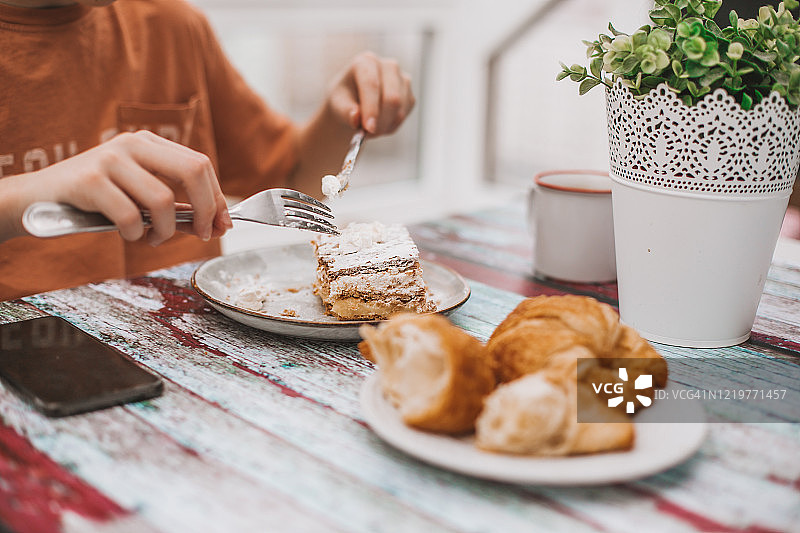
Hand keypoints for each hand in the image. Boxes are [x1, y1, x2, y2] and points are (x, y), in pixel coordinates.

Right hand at [3, 131, 231, 244]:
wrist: (37, 198)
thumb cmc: (95, 200)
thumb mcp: (140, 198)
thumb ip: (178, 208)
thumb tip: (219, 224)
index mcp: (149, 143)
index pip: (200, 164)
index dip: (217, 198)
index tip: (223, 225)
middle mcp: (132, 144)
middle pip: (193, 170)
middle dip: (207, 209)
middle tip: (204, 234)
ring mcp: (110, 159)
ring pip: (162, 199)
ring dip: (165, 230)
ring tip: (154, 238)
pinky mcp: (90, 181)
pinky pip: (130, 216)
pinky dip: (135, 234)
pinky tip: (129, 235)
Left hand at [326, 51, 414, 135]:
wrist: (354, 101)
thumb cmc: (344, 98)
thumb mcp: (338, 104)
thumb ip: (345, 111)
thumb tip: (356, 118)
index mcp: (366, 61)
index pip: (372, 84)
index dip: (371, 108)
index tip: (368, 128)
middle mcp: (388, 66)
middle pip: (392, 98)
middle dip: (380, 121)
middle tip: (368, 135)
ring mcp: (402, 79)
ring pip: (400, 109)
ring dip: (384, 126)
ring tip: (368, 129)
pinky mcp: (409, 94)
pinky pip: (404, 116)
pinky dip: (390, 126)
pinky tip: (378, 125)